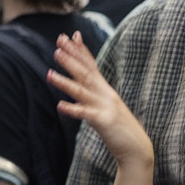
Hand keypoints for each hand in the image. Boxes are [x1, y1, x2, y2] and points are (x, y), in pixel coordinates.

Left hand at [49, 32, 153, 168]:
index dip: (81, 51)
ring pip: (82, 90)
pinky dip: (72, 109)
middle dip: (71, 57)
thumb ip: (93, 98)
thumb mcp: (106, 108)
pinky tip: (59, 106)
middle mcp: (105, 94)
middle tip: (58, 43)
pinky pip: (85, 114)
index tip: (72, 35)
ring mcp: (105, 107)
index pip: (92, 66)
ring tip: (49, 73)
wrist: (136, 149)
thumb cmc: (119, 129)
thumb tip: (79, 90)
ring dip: (65, 81)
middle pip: (85, 72)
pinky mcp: (103, 122)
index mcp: (105, 90)